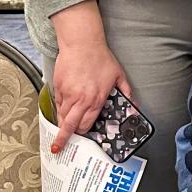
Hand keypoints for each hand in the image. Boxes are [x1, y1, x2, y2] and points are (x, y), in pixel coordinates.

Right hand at [49, 2, 129, 152]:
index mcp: (96, 100)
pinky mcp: (59, 87)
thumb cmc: (100, 58)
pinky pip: (57, 103)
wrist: (82, 44)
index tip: (82, 139)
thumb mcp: (119, 77)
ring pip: (62, 116)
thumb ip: (127, 93)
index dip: (84, 134)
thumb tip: (134, 105)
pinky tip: (60, 114)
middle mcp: (80, 100)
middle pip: (71, 125)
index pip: (87, 125)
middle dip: (65, 138)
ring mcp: (68, 94)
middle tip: (60, 147)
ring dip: (61, 126)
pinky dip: (59, 110)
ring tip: (58, 135)